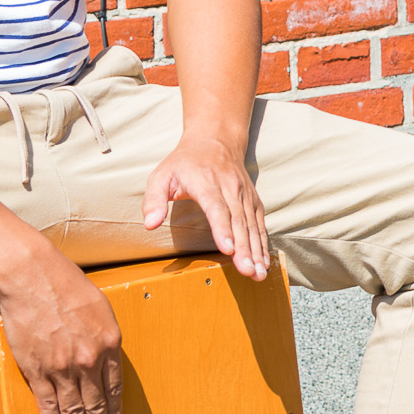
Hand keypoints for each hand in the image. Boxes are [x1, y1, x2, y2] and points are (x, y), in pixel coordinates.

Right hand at [0, 240, 123, 413]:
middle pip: (97, 405)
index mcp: (109, 344)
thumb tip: (106, 361)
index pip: (115, 388)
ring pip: (74, 410)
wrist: (32, 277)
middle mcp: (88, 359)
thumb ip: (105, 338)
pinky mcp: (37, 369)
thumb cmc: (68, 286)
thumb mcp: (101, 309)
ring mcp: (62, 367)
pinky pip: (48, 403)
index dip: (115, 411)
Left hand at [143, 132, 269, 280]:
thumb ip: (153, 199)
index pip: (216, 207)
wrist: (216, 140)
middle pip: (238, 221)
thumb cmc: (184, 162)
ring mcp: (244, 194)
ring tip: (258, 273)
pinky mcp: (253, 201)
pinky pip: (259, 224)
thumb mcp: (161, 174)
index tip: (227, 250)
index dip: (222, 229)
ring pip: (252, 225)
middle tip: (247, 272)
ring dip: (256, 250)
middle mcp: (230, 188)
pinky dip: (262, 243)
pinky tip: (263, 262)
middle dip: (244, 249)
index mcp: (206, 182)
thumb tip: (149, 225)